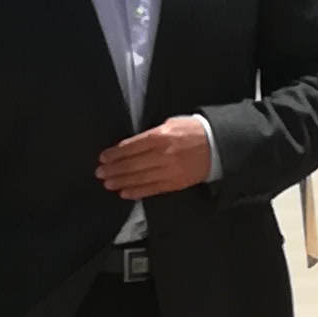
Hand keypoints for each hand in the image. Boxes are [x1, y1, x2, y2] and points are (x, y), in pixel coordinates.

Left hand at [97, 117, 212, 200]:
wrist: (218, 146)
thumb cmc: (193, 131)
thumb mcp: (170, 124)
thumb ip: (151, 134)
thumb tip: (131, 146)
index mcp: (160, 136)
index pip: (131, 147)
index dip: (115, 153)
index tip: (103, 157)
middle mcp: (163, 155)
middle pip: (132, 164)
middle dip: (114, 169)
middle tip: (100, 173)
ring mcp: (169, 171)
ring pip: (140, 178)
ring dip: (121, 181)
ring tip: (108, 183)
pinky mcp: (175, 183)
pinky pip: (152, 189)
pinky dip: (137, 192)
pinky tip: (125, 193)